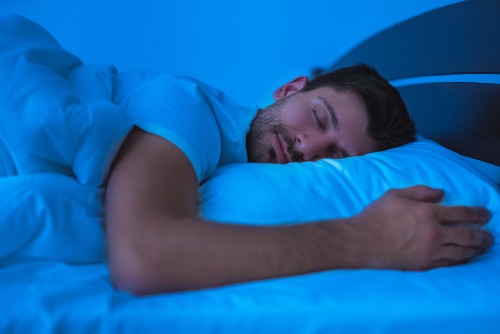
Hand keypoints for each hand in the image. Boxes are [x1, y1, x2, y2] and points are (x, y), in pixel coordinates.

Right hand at [351, 186, 493, 269]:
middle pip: (467, 235)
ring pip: (462, 252)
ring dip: (476, 249)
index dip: (478, 214)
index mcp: (428, 212)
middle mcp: (434, 233)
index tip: (486, 215)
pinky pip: (450, 263)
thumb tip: (441, 193)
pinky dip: (461, 260)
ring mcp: (430, 251)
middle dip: (483, 235)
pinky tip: (465, 258)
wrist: (362, 241)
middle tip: (490, 236)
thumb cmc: (376, 216)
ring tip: (483, 247)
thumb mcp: (396, 194)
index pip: (461, 213)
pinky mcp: (424, 264)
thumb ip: (421, 192)